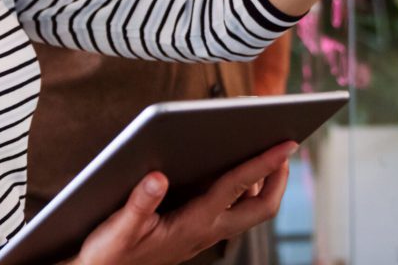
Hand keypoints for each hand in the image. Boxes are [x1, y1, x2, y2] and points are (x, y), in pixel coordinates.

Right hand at [72, 141, 296, 264]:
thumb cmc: (111, 254)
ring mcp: (207, 232)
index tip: (287, 144)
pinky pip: (235, 208)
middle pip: (262, 206)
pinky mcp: (199, 230)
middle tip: (286, 148)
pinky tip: (236, 171)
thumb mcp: (117, 230)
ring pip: (250, 208)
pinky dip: (245, 188)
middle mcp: (208, 229)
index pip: (238, 187)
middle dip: (279, 177)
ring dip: (265, 182)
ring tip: (269, 153)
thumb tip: (157, 177)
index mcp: (194, 224)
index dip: (265, 163)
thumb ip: (138, 204)